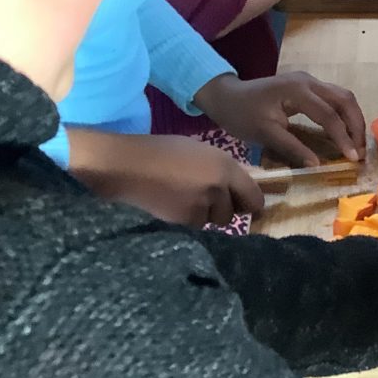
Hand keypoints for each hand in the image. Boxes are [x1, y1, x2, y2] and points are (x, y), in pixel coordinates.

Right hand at [65, 131, 263, 227]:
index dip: (252, 204)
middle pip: (234, 213)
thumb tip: (240, 187)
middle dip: (223, 208)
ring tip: (182, 198)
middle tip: (202, 197)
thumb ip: (223, 169)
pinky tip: (171, 205)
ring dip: (205, 215)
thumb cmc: (161, 152)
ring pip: (214, 222)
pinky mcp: (183, 223)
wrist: (123, 166)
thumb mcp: (199, 150)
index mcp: (224, 167)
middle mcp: (218, 189)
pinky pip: (195, 227)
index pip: (254, 197)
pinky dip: (187, 220)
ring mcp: (201, 208)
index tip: (249, 207)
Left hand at [195, 72, 366, 166]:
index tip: (353, 159)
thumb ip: (292, 147)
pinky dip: (344, 115)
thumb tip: (317, 164)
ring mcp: (309, 81)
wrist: (226, 96)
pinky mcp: (308, 86)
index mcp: (297, 91)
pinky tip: (345, 132)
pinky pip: (335, 98)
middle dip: (356, 126)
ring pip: (343, 97)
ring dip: (354, 119)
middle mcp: (308, 81)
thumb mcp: (265, 134)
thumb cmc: (242, 115)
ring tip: (356, 144)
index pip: (329, 115)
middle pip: (345, 100)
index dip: (343, 138)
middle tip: (360, 152)